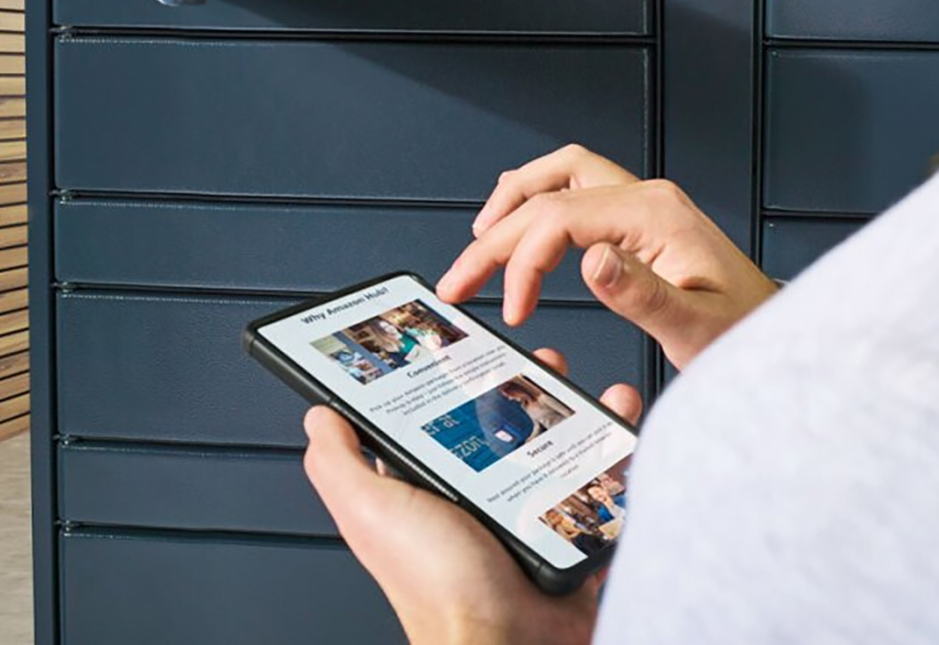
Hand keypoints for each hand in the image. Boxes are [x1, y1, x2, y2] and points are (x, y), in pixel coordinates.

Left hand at [302, 348, 642, 644]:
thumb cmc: (439, 590)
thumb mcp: (372, 514)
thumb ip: (340, 466)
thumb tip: (318, 416)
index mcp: (429, 494)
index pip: (437, 424)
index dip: (451, 383)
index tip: (469, 348)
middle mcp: (477, 505)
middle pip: (504, 430)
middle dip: (526, 390)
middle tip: (541, 363)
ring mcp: (528, 522)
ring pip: (558, 452)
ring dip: (578, 416)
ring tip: (589, 393)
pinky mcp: (572, 538)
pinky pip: (602, 487)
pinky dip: (617, 455)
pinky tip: (620, 428)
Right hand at [439, 145, 778, 368]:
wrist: (777, 334)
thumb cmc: (746, 334)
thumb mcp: (697, 329)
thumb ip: (643, 295)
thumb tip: (591, 260)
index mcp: (657, 216)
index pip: (561, 217)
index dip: (522, 262)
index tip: (512, 310)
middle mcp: (648, 198)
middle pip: (550, 191)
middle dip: (497, 235)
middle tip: (460, 279)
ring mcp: (646, 205)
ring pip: (562, 173)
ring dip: (514, 202)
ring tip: (479, 244)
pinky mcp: (642, 221)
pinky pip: (579, 189)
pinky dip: (540, 202)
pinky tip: (521, 225)